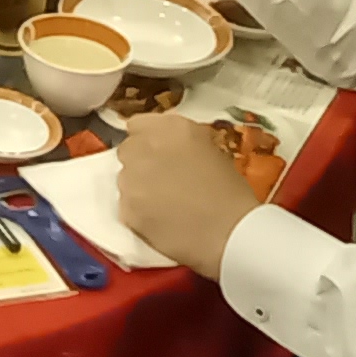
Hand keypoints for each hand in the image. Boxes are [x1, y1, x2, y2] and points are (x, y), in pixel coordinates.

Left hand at [116, 120, 263, 277]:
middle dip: (141, 162)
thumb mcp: (212, 150)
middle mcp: (143, 148)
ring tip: (163, 202)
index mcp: (169, 128)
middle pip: (128, 150)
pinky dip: (138, 211)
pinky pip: (126, 206)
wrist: (230, 233)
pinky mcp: (126, 210)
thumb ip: (183, 140)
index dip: (148, 138)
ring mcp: (130, 179)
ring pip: (124, 179)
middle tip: (162, 178)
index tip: (158, 151)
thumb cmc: (231, 191)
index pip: (138, 124)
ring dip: (138, 186)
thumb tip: (172, 146)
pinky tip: (160, 220)